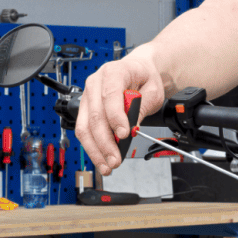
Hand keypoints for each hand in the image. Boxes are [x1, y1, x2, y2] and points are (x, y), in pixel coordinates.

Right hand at [75, 51, 166, 174]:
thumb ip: (142, 107)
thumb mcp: (153, 90)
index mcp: (113, 72)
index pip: (110, 96)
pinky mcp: (85, 109)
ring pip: (84, 127)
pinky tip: (101, 159)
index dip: (115, 117)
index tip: (124, 135)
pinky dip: (92, 147)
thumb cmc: (144, 77)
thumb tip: (132, 128)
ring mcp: (87, 96)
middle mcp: (95, 83)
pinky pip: (84, 130)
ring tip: (107, 165)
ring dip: (95, 149)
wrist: (138, 71)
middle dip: (105, 142)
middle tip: (116, 159)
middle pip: (95, 116)